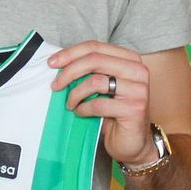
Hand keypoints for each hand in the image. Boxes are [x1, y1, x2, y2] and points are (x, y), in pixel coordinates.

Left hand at [48, 41, 157, 167]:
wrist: (133, 142)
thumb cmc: (114, 113)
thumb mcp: (103, 86)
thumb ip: (90, 71)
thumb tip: (60, 62)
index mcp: (130, 59)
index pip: (95, 47)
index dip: (70, 53)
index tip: (52, 63)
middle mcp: (138, 70)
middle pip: (94, 60)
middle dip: (69, 71)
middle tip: (55, 85)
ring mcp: (139, 89)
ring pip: (95, 81)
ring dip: (75, 94)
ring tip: (70, 104)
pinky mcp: (135, 108)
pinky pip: (99, 104)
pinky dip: (84, 108)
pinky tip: (81, 113)